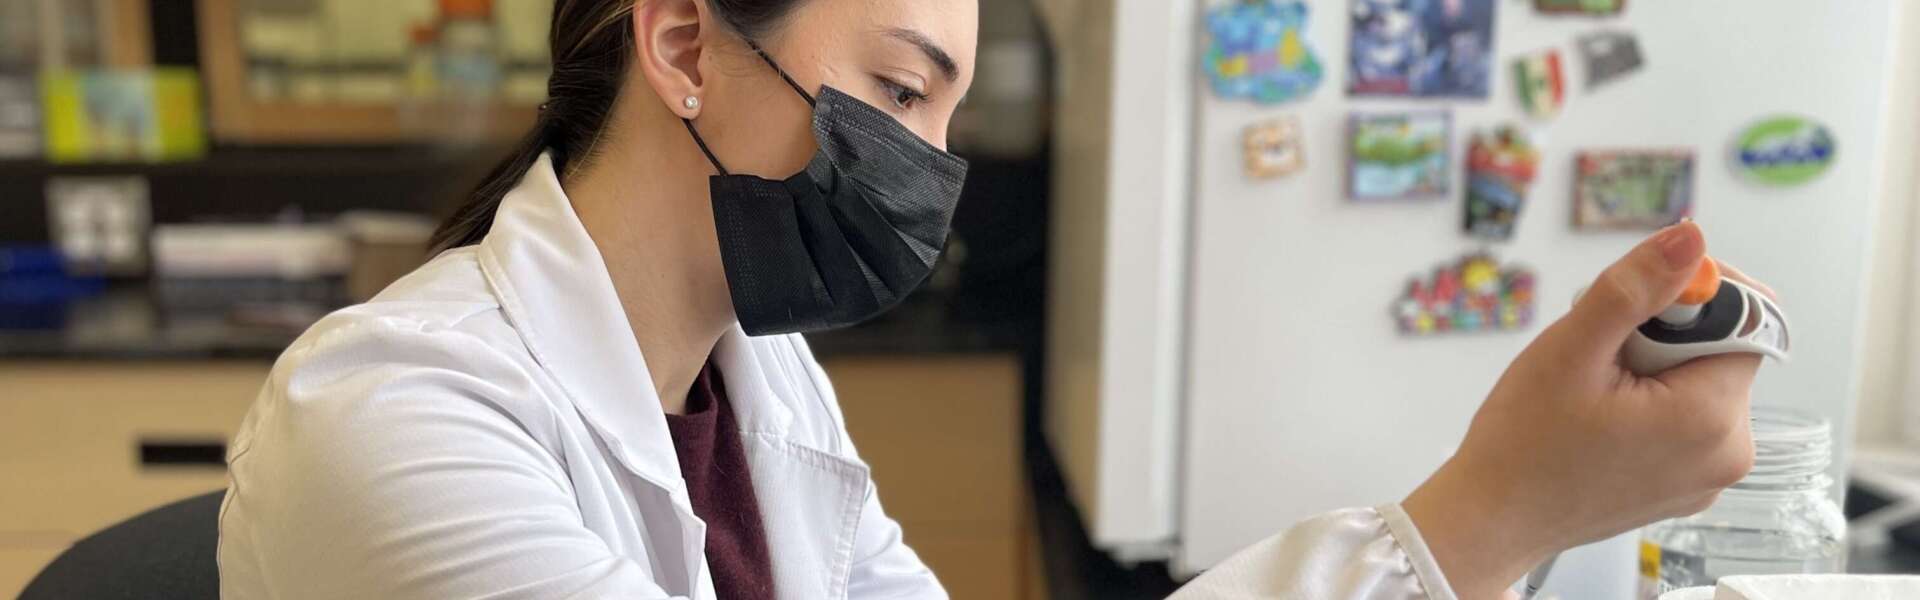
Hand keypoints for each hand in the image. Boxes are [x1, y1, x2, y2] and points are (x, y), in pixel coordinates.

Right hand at [1403, 222, 1767, 598]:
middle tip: (1599, 354)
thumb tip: (1690, 240)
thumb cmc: (1522, 444)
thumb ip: (1634, 288)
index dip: (1693, 298)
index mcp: (1710, 419)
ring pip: (1699, 383)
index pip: (1744, 323)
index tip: (1636, 305)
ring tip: (1593, 390)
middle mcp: (1727, 453)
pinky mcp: (1687, 485)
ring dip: (1653, 368)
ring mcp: (1708, 476)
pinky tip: (1599, 417)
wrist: (1493, 518)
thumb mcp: (1571, 351)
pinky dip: (1650, 403)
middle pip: (1720, 353)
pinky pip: (1686, 420)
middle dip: (1664, 336)